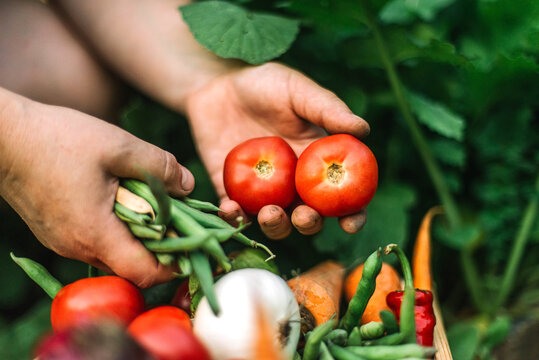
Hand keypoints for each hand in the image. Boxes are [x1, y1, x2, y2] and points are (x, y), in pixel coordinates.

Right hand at [0, 93, 193, 286]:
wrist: (3, 136)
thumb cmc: (59, 139)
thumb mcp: (119, 146)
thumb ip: (160, 167)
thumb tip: (189, 186)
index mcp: (95, 233)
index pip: (144, 272)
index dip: (174, 264)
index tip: (193, 244)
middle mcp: (77, 247)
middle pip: (131, 265)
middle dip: (161, 247)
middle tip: (180, 220)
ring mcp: (63, 242)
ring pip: (114, 253)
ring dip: (138, 236)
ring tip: (155, 207)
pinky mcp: (56, 232)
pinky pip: (96, 240)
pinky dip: (117, 229)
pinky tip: (124, 201)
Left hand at [185, 63, 369, 238]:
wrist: (218, 83)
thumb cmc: (265, 84)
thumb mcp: (298, 91)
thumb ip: (328, 110)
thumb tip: (365, 129)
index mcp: (316, 163)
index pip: (341, 195)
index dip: (352, 214)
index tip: (350, 223)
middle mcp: (293, 183)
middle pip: (308, 216)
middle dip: (309, 224)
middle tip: (303, 216)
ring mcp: (262, 190)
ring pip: (274, 222)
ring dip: (275, 226)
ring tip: (270, 213)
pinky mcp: (232, 190)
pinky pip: (236, 213)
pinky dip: (235, 217)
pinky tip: (232, 208)